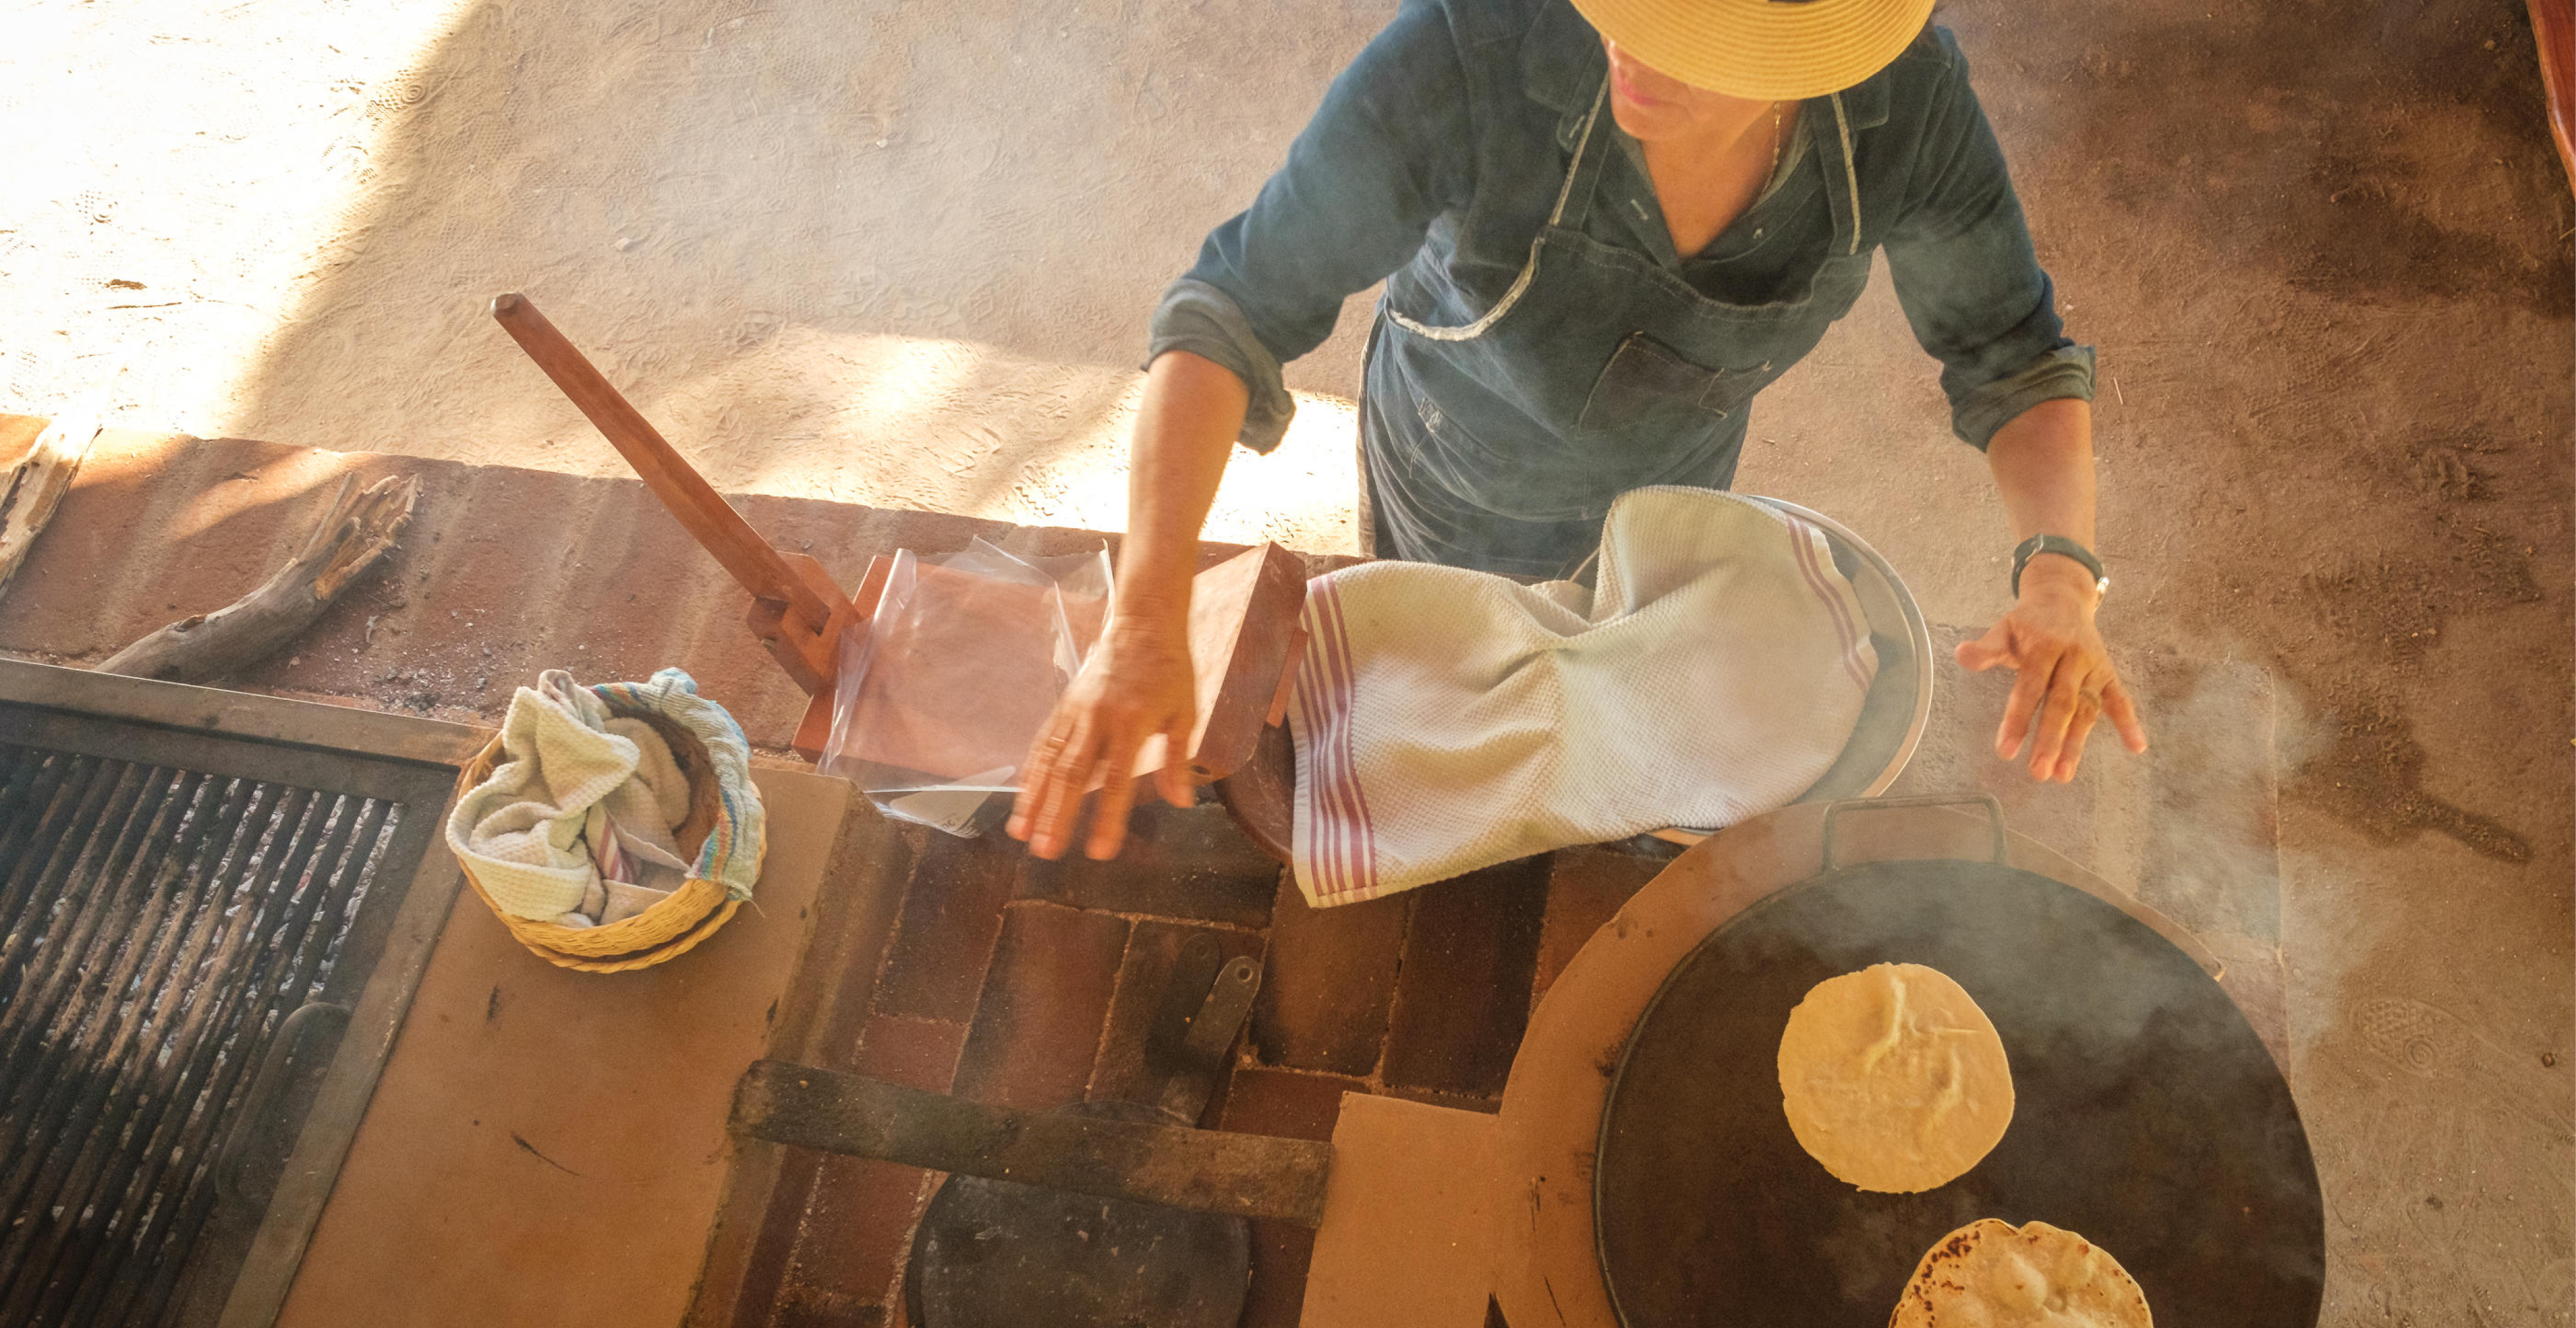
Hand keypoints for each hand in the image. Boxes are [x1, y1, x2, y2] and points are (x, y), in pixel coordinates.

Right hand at [1007, 611, 1198, 859]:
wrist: (1143, 622)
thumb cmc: (1170, 669)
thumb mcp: (1186, 711)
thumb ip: (1178, 757)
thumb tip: (1182, 802)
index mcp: (1133, 723)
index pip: (1117, 779)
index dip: (1107, 817)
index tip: (1099, 851)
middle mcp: (1098, 719)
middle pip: (1074, 775)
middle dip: (1058, 816)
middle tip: (1046, 852)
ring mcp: (1076, 711)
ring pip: (1050, 761)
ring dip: (1035, 800)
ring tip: (1023, 834)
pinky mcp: (1064, 705)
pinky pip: (1043, 742)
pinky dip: (1031, 772)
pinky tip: (1021, 797)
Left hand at [1953, 559, 2146, 781]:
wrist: (2063, 599)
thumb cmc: (2028, 623)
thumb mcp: (2003, 629)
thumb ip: (1986, 648)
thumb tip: (1960, 655)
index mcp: (2044, 646)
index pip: (2030, 688)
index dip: (2018, 719)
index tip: (2006, 752)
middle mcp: (2072, 657)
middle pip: (2062, 703)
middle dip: (2049, 739)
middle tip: (2038, 772)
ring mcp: (2093, 667)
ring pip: (2087, 709)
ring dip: (2077, 743)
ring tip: (2062, 775)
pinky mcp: (2109, 674)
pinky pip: (2121, 700)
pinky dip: (2129, 723)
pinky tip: (2136, 748)